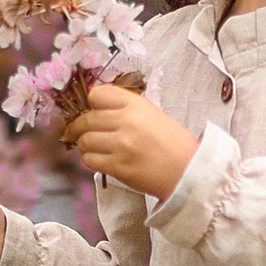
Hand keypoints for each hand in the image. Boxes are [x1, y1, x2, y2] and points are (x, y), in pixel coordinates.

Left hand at [58, 80, 199, 200]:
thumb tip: (97, 109)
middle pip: (86, 119)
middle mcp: (127, 122)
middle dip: (78, 127)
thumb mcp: (153, 114)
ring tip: (92, 147)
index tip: (91, 110)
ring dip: (85, 145)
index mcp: (136, 105)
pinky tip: (99, 160)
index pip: (97, 94)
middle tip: (77, 132)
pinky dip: (90, 160)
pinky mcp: (118, 167)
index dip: (91, 103)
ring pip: (85, 141)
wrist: (188, 171)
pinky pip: (90, 160)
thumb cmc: (173, 144)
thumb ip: (126, 108)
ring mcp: (121, 145)